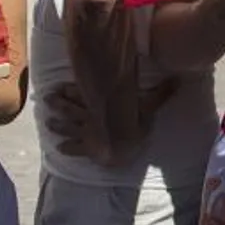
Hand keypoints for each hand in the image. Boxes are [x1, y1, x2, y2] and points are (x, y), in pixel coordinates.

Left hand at [46, 78, 179, 166]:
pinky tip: (59, 148)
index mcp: (101, 105)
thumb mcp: (148, 107)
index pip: (84, 95)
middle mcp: (90, 117)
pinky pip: (75, 147)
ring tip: (47, 121)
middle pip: (71, 108)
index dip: (72, 91)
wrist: (122, 148)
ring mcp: (86, 133)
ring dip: (57, 124)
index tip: (61, 86)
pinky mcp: (87, 148)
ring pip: (68, 125)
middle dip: (59, 104)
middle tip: (47, 99)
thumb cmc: (134, 127)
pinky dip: (67, 147)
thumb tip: (178, 76)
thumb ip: (161, 92)